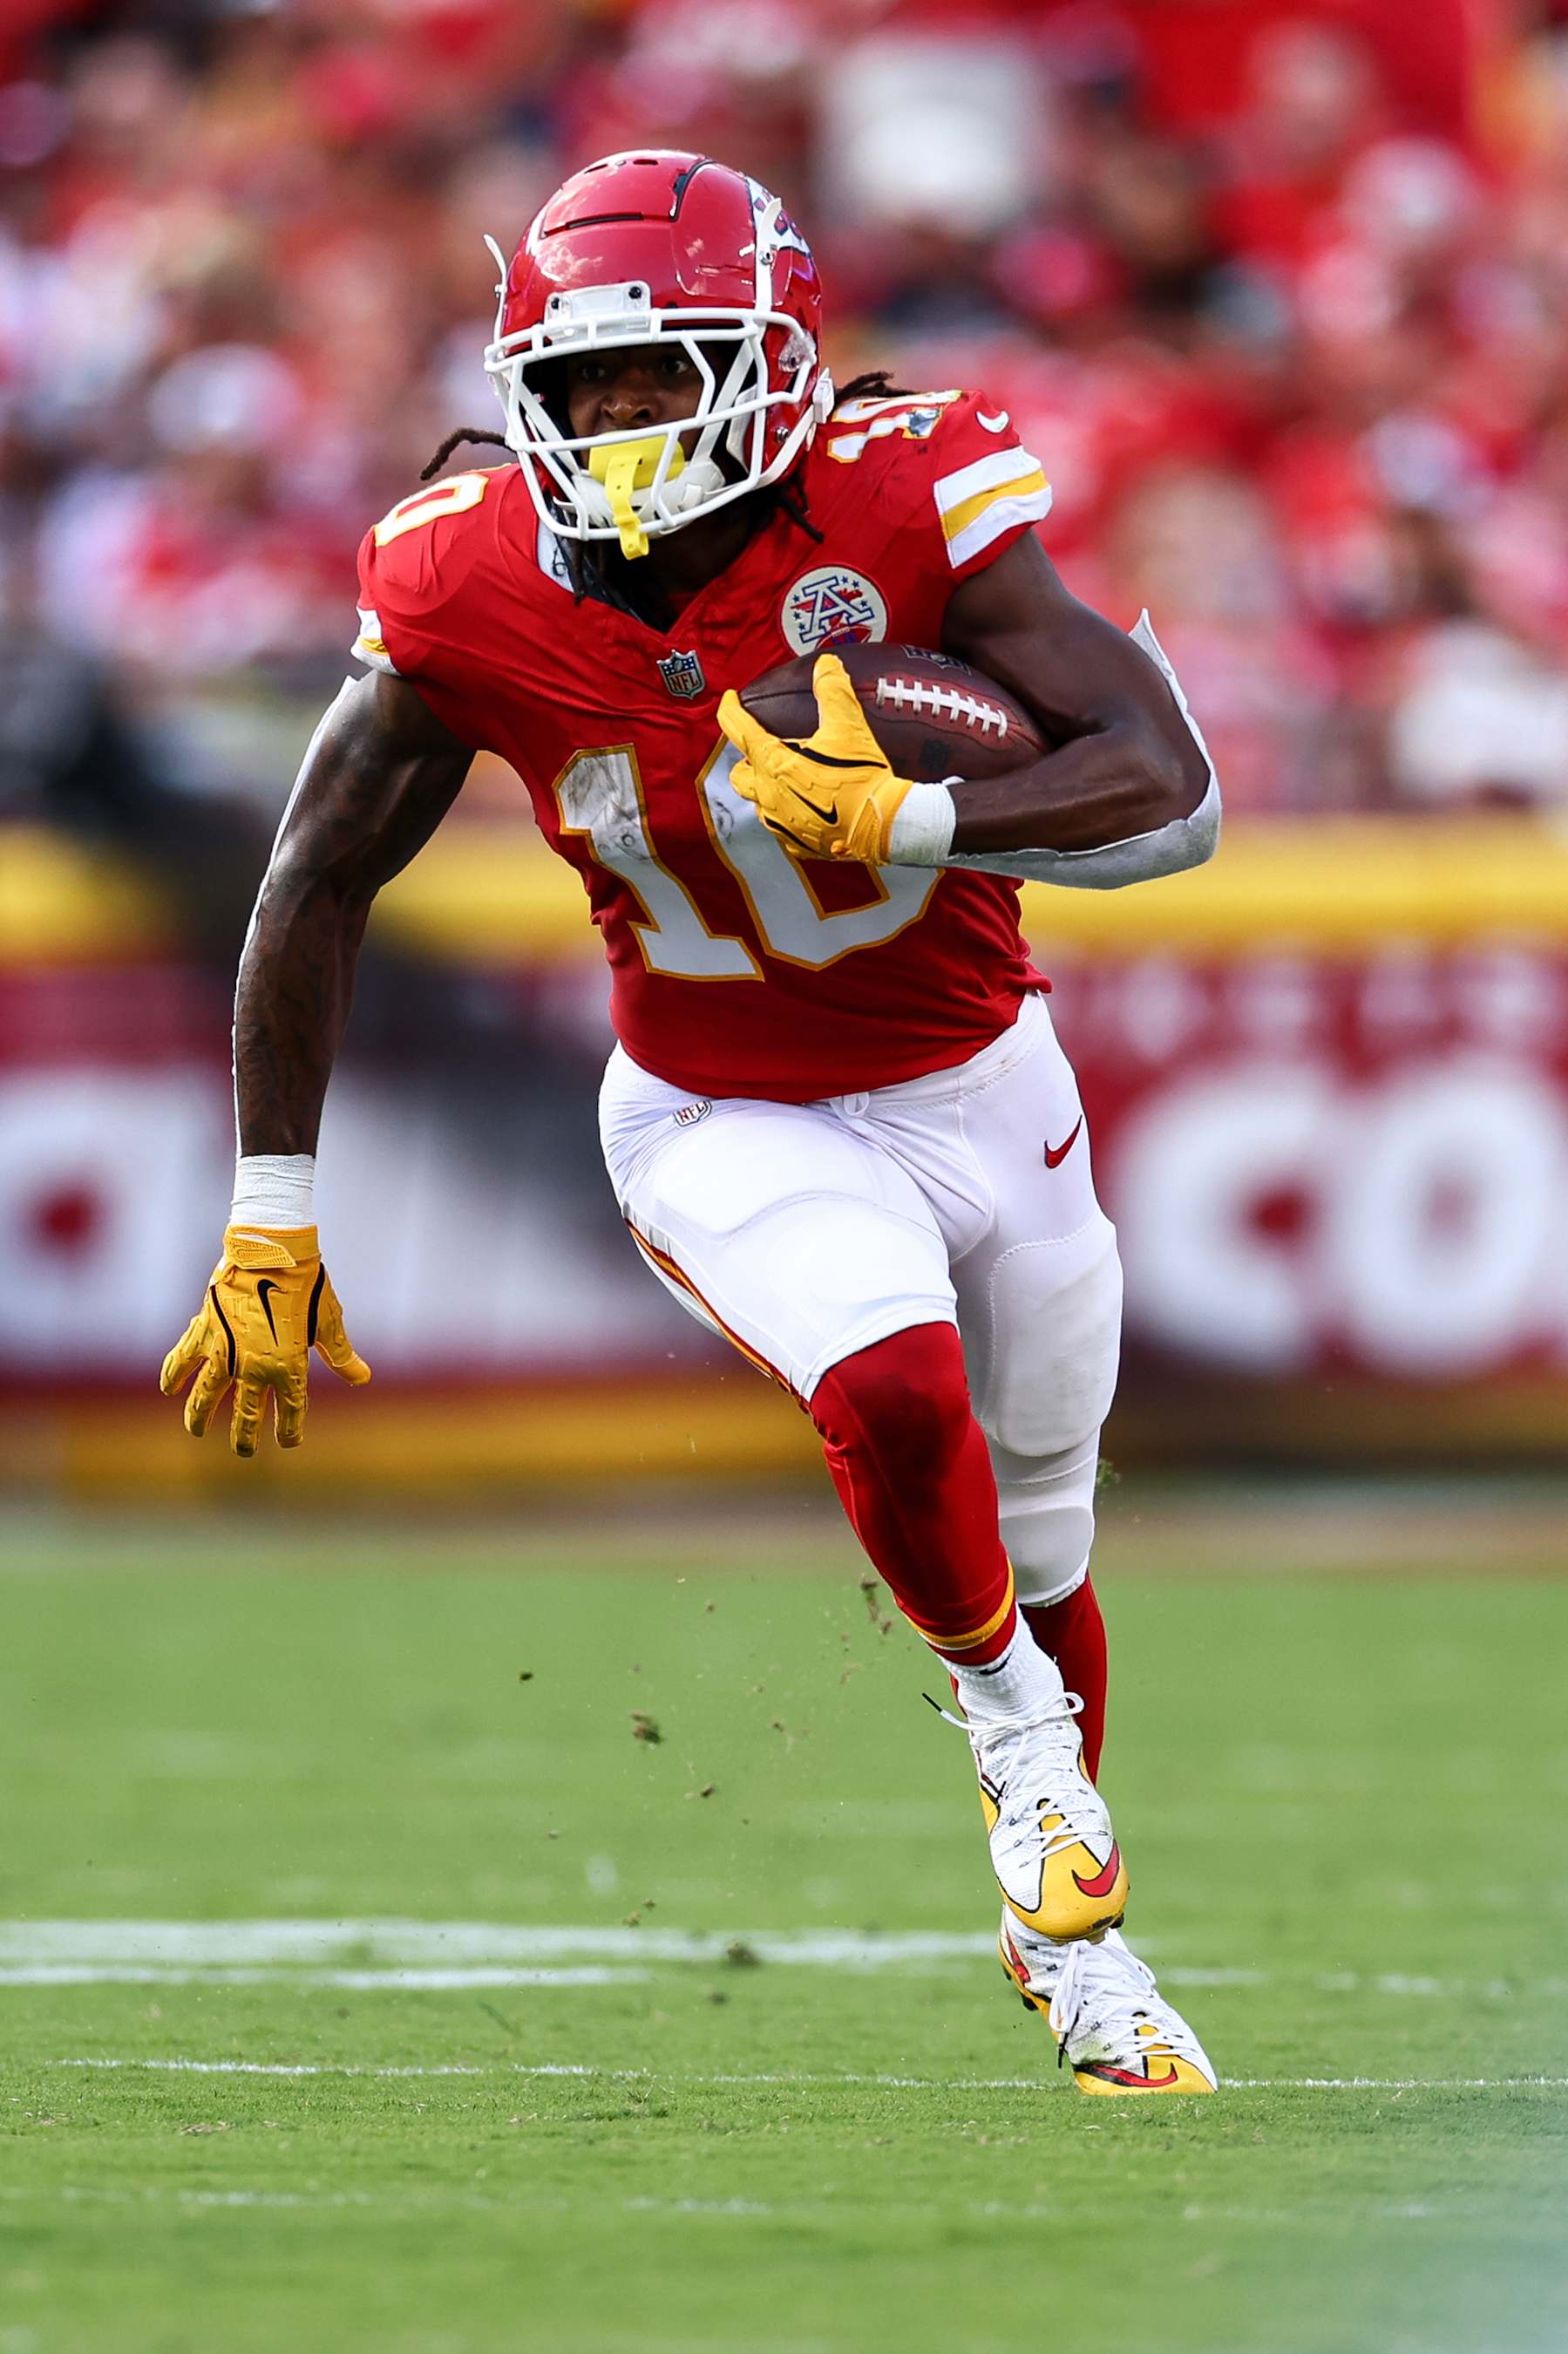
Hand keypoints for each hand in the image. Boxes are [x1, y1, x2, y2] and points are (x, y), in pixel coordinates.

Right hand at [160, 1226, 369, 1457]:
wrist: (272, 1250)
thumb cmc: (307, 1284)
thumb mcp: (328, 1321)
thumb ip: (340, 1354)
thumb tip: (362, 1378)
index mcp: (289, 1367)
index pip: (291, 1412)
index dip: (290, 1431)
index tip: (288, 1441)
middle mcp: (254, 1367)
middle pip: (246, 1415)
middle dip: (244, 1437)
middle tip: (243, 1451)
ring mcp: (225, 1351)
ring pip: (207, 1396)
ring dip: (200, 1416)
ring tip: (196, 1430)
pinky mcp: (204, 1330)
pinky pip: (182, 1359)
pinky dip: (173, 1374)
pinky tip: (169, 1389)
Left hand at [717, 653, 915, 862]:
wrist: (880, 826)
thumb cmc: (861, 776)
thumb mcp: (849, 726)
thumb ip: (833, 691)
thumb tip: (826, 664)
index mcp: (774, 764)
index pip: (738, 730)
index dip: (730, 710)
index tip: (730, 700)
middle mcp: (769, 796)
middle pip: (739, 775)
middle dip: (745, 761)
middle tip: (765, 750)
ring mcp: (781, 824)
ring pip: (759, 803)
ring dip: (767, 788)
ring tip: (789, 778)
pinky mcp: (797, 843)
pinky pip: (782, 826)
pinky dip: (789, 813)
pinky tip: (808, 805)